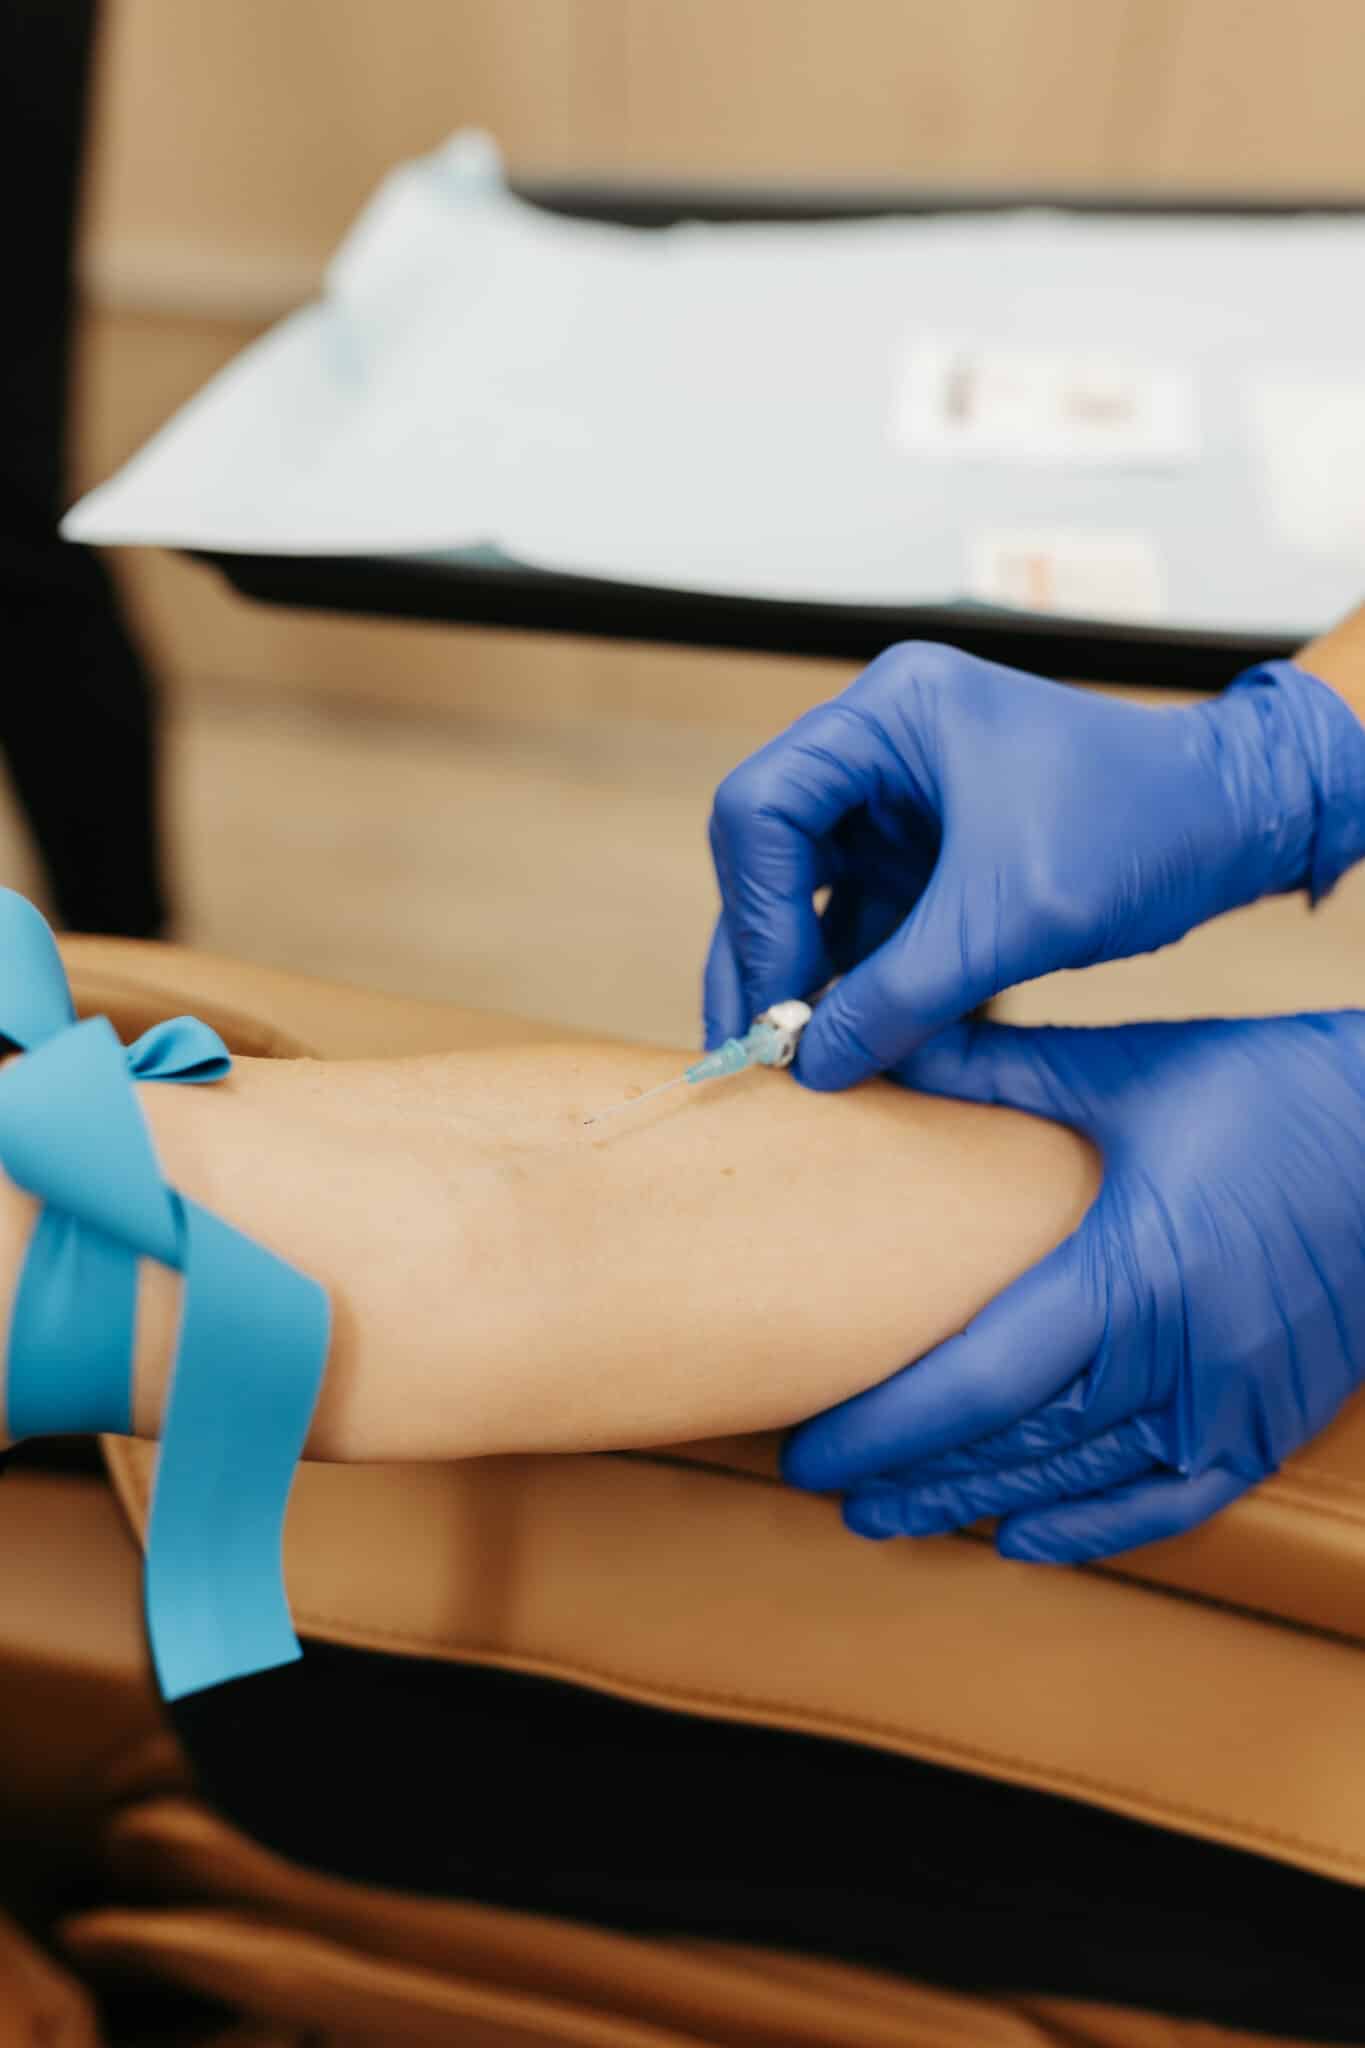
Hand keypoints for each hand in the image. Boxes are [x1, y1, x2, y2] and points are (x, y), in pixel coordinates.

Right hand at [705, 647, 1364, 1087]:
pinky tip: (844, 1046)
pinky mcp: (924, 855)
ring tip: (790, 1062)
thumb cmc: (1144, 828)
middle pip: (769, 852)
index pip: (763, 807)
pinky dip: (851, 983)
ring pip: (806, 896)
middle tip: (750, 1046)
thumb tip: (812, 1066)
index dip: (757, 913)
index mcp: (891, 714)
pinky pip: (859, 922)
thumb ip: (903, 995)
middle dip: (761, 953)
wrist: (1236, 824)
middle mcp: (878, 748)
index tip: (780, 1004)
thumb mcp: (1011, 922)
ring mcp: (897, 803)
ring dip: (800, 978)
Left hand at [782, 1011, 1364, 1561]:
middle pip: (1014, 1446)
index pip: (976, 1379)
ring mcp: (1231, 1400)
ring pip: (1081, 1481)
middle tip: (824, 1489)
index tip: (809, 1449)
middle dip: (911, 1476)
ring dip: (980, 1504)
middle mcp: (1179, 1356)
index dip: (884, 1428)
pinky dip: (1097, 1529)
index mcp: (1128, 1271)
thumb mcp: (1124, 1070)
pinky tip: (1027, 1540)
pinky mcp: (1271, 1419)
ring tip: (893, 1515)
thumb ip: (991, 1072)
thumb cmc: (1270, 1090)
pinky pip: (1174, 1502)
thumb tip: (868, 1045)